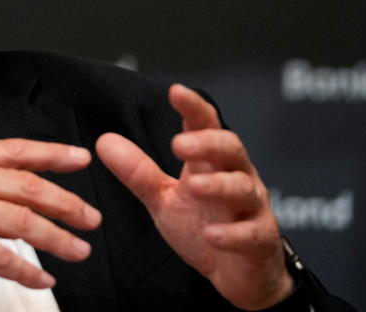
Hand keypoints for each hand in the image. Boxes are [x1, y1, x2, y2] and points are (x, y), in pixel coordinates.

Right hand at [0, 138, 100, 311]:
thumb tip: (0, 192)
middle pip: (28, 186)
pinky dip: (27, 272)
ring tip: (78, 250)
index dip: (53, 153)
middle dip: (66, 202)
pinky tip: (42, 280)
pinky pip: (1, 257)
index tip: (81, 158)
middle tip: (91, 216)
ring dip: (57, 238)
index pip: (16, 150)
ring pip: (22, 221)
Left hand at [95, 84, 291, 310]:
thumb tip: (104, 141)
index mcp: (211, 162)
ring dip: (218, 186)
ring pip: (243, 188)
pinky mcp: (261, 239)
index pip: (205, 126)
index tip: (175, 91)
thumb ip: (138, 172)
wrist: (238, 273)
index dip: (193, 108)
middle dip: (207, 143)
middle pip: (230, 148)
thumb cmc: (203, 226)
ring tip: (194, 187)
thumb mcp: (164, 199)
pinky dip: (232, 234)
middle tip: (179, 144)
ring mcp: (252, 208)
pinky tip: (212, 235)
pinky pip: (252, 233)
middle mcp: (236, 176)